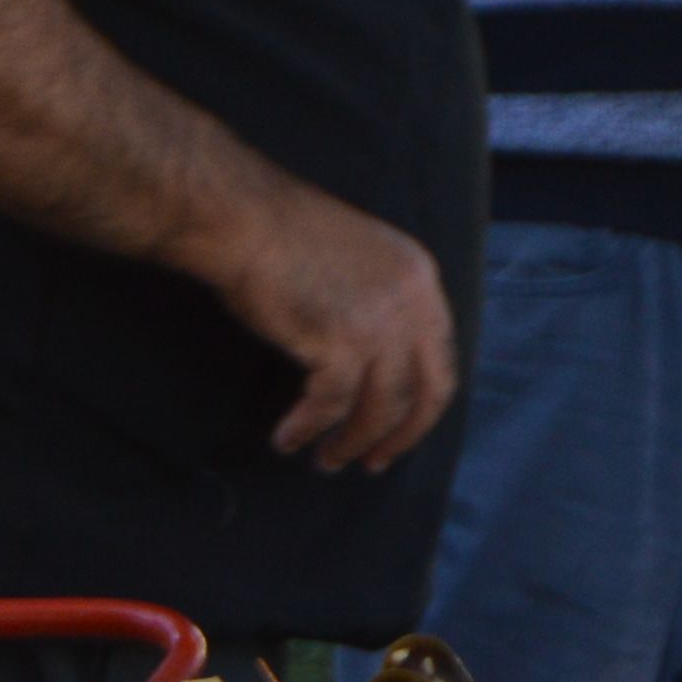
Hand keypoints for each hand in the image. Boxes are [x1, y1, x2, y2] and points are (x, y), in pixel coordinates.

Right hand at [201, 184, 459, 472]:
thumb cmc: (280, 235)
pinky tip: (288, 438)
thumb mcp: (357, 261)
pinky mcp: (340, 342)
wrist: (242, 218)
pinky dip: (309, 428)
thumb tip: (376, 363)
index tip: (397, 430)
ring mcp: (380, 322)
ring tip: (326, 460)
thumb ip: (381, 304)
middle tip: (373, 462)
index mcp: (420, 276)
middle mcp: (412, 301)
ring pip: (381, 407)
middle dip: (400, 436)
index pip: (440, 358)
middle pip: (425, 391)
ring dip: (351, 441)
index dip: (421, 405)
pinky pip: (331, 405)